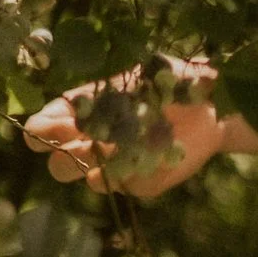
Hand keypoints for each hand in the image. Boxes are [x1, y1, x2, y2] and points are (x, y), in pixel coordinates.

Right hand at [23, 71, 224, 198]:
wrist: (214, 107)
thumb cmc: (174, 81)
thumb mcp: (146, 72)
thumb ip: (119, 83)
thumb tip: (87, 94)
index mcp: (88, 107)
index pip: (50, 121)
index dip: (43, 126)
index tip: (45, 125)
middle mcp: (95, 138)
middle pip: (57, 157)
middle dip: (57, 148)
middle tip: (67, 138)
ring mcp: (114, 163)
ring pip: (82, 174)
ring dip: (84, 163)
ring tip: (95, 149)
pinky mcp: (138, 181)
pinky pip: (120, 184)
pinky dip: (122, 174)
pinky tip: (132, 162)